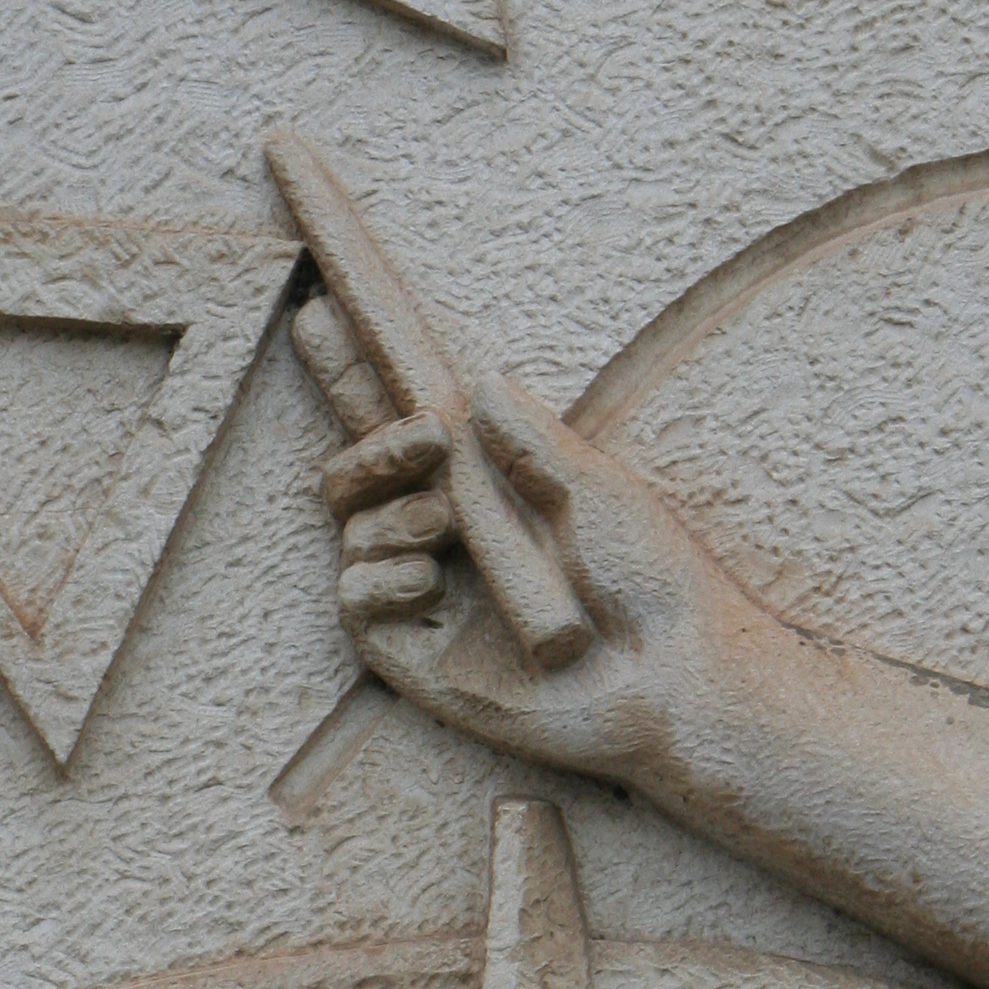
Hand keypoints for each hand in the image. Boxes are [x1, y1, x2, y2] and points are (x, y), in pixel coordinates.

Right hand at [293, 287, 753, 785]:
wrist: (669, 676)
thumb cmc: (651, 582)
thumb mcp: (594, 489)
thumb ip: (529, 441)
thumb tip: (477, 384)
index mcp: (489, 490)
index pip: (406, 424)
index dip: (356, 374)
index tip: (319, 312)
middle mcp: (447, 539)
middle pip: (355, 476)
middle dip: (372, 444)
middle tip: (426, 438)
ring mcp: (425, 597)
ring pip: (352, 530)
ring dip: (390, 513)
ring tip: (445, 525)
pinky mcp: (413, 655)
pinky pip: (354, 599)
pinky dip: (378, 578)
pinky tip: (428, 577)